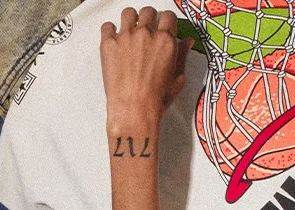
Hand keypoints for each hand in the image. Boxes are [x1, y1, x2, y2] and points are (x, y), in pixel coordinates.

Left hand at [100, 7, 191, 131]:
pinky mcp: (108, 43)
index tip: (164, 26)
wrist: (133, 111)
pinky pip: (107, 25)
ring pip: (128, 13)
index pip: (168, 16)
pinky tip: (115, 40)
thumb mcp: (177, 80)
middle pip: (148, 12)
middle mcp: (146, 34)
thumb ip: (182, 57)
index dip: (167, 21)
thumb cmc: (155, 100)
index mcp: (165, 41)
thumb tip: (186, 42)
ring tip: (131, 31)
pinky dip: (111, 30)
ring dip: (131, 19)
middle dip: (149, 18)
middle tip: (147, 29)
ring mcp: (126, 36)